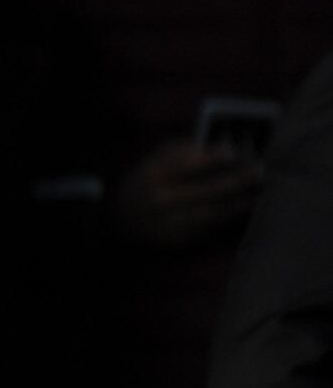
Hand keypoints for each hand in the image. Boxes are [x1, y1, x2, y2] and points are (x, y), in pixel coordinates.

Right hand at [113, 139, 260, 245]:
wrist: (126, 215)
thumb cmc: (153, 177)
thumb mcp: (159, 158)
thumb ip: (186, 150)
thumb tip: (224, 147)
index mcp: (154, 174)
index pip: (184, 164)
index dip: (210, 158)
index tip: (232, 151)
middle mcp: (161, 200)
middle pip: (206, 190)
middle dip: (236, 180)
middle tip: (259, 170)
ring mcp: (169, 223)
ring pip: (213, 212)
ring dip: (239, 201)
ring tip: (260, 191)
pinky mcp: (180, 240)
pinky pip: (210, 227)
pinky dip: (230, 216)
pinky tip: (244, 205)